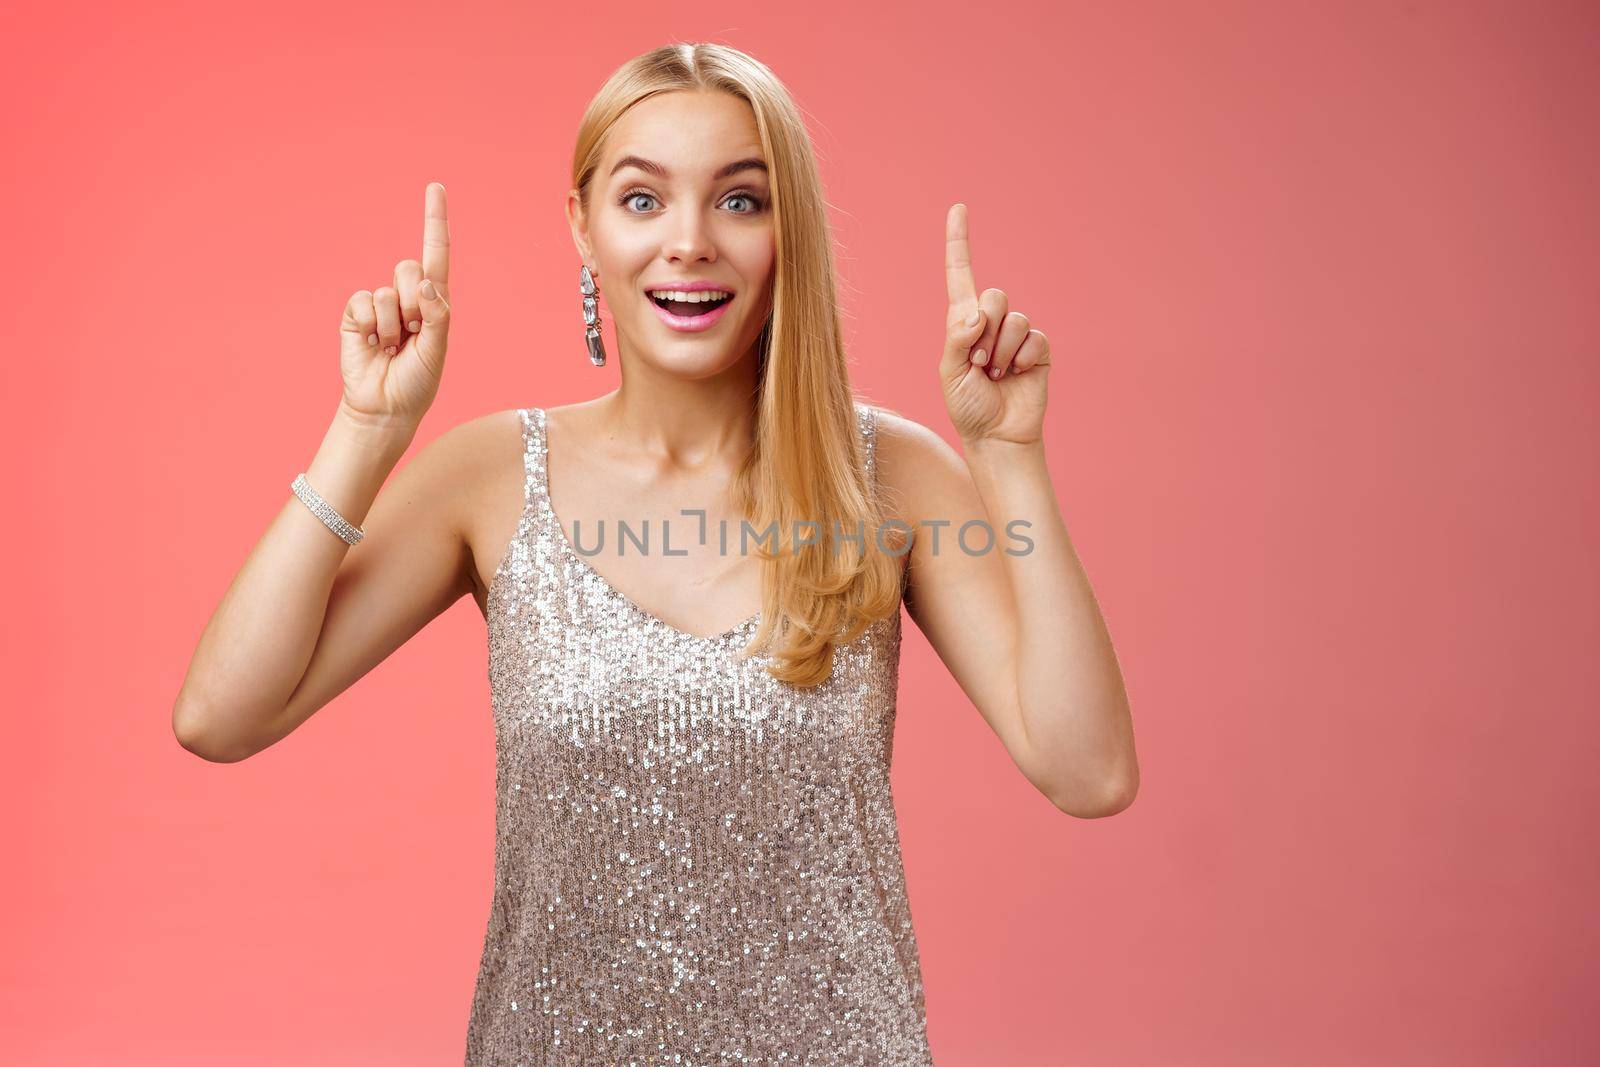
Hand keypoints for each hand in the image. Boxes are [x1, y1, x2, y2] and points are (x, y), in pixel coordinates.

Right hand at [337, 182, 452, 431]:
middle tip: (411, 334)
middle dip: (413, 302)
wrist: (384, 407)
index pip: (436, 254)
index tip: (435, 187)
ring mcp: (381, 306)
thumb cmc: (417, 381)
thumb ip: (438, 314)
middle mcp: (408, 297)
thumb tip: (426, 282)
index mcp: (435, 302)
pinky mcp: (355, 315)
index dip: (434, 220)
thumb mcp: (437, 350)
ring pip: (387, 291)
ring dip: (392, 325)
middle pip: (410, 268)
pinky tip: (372, 346)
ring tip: (392, 347)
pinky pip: (363, 303)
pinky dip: (370, 327)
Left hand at [939, 203, 1050, 445]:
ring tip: (995, 375)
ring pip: (1013, 318)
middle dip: (984, 331)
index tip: (958, 207)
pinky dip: (1021, 359)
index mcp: (962, 322)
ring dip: (1001, 351)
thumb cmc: (967, 406)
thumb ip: (957, 337)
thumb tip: (977, 312)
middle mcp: (990, 322)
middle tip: (979, 363)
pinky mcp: (1038, 349)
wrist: (997, 435)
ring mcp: (1016, 335)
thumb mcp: (949, 372)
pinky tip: (1017, 376)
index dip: (959, 242)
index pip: (960, 275)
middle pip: (993, 295)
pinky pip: (1032, 337)